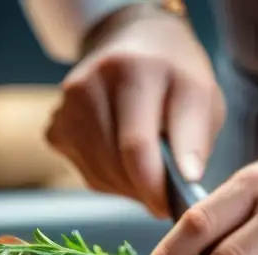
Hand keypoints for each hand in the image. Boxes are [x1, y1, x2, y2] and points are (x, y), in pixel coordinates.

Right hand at [45, 5, 224, 217]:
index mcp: (133, 70)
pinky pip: (87, 174)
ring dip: (129, 187)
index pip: (136, 146)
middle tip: (165, 191)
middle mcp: (91, 84)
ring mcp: (67, 107)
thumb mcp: (201, 96)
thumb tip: (183, 185)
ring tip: (148, 170)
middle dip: (145, 190)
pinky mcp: (56, 127)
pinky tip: (125, 159)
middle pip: (116, 166)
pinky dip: (111, 179)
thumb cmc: (173, 76)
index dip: (156, 187)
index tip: (171, 205)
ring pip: (100, 176)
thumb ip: (194, 140)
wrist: (131, 46)